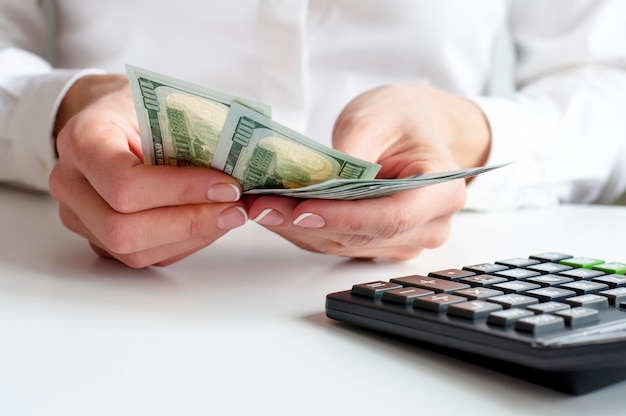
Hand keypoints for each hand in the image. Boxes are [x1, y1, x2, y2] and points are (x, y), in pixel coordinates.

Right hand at [49, 75, 246, 267]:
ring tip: (231, 216)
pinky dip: (184, 243)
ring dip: (192, 237)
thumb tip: (251, 166)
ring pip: (134, 251)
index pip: (125, 183)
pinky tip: (211, 224)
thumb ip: (201, 131)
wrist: (111, 119)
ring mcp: (80, 216)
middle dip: (190, 223)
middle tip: (237, 210)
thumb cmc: (142, 107)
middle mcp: (71, 183)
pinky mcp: (99, 237)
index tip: (228, 187)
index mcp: (83, 139)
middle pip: (123, 229)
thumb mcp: (169, 101)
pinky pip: (143, 256)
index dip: (182, 191)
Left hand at [247, 84, 489, 259]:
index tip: (302, 210)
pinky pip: (338, 243)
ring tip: (259, 207)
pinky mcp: (379, 244)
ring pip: (344, 245)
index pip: (393, 216)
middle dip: (307, 224)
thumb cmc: (402, 118)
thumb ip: (353, 150)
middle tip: (260, 205)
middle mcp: (429, 226)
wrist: (412, 128)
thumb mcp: (377, 117)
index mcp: (442, 191)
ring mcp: (404, 240)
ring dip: (298, 230)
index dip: (346, 218)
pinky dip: (304, 230)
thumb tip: (318, 183)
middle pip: (363, 236)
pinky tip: (276, 213)